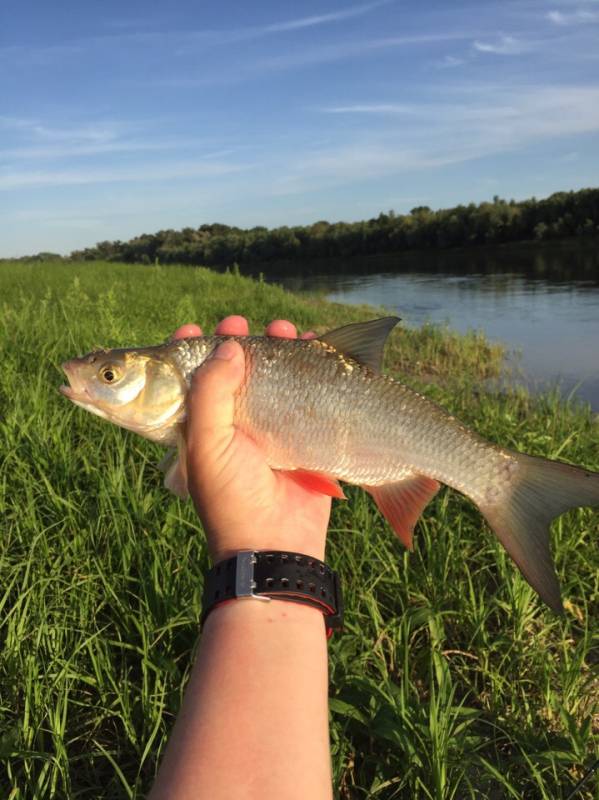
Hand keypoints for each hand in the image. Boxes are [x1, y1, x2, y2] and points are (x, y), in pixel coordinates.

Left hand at [172, 316, 331, 562]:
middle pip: (232, 373)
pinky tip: (314, 348)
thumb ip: (210, 392)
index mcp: (199, 427)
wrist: (276, 544)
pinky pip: (305, 396)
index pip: (188, 380)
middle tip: (240, 324)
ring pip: (270, 379)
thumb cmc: (231, 496)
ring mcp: (267, 431)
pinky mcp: (301, 437)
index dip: (189, 352)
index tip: (194, 329)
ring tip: (284, 330)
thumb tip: (228, 347)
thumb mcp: (205, 443)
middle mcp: (230, 426)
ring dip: (276, 350)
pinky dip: (310, 369)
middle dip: (238, 342)